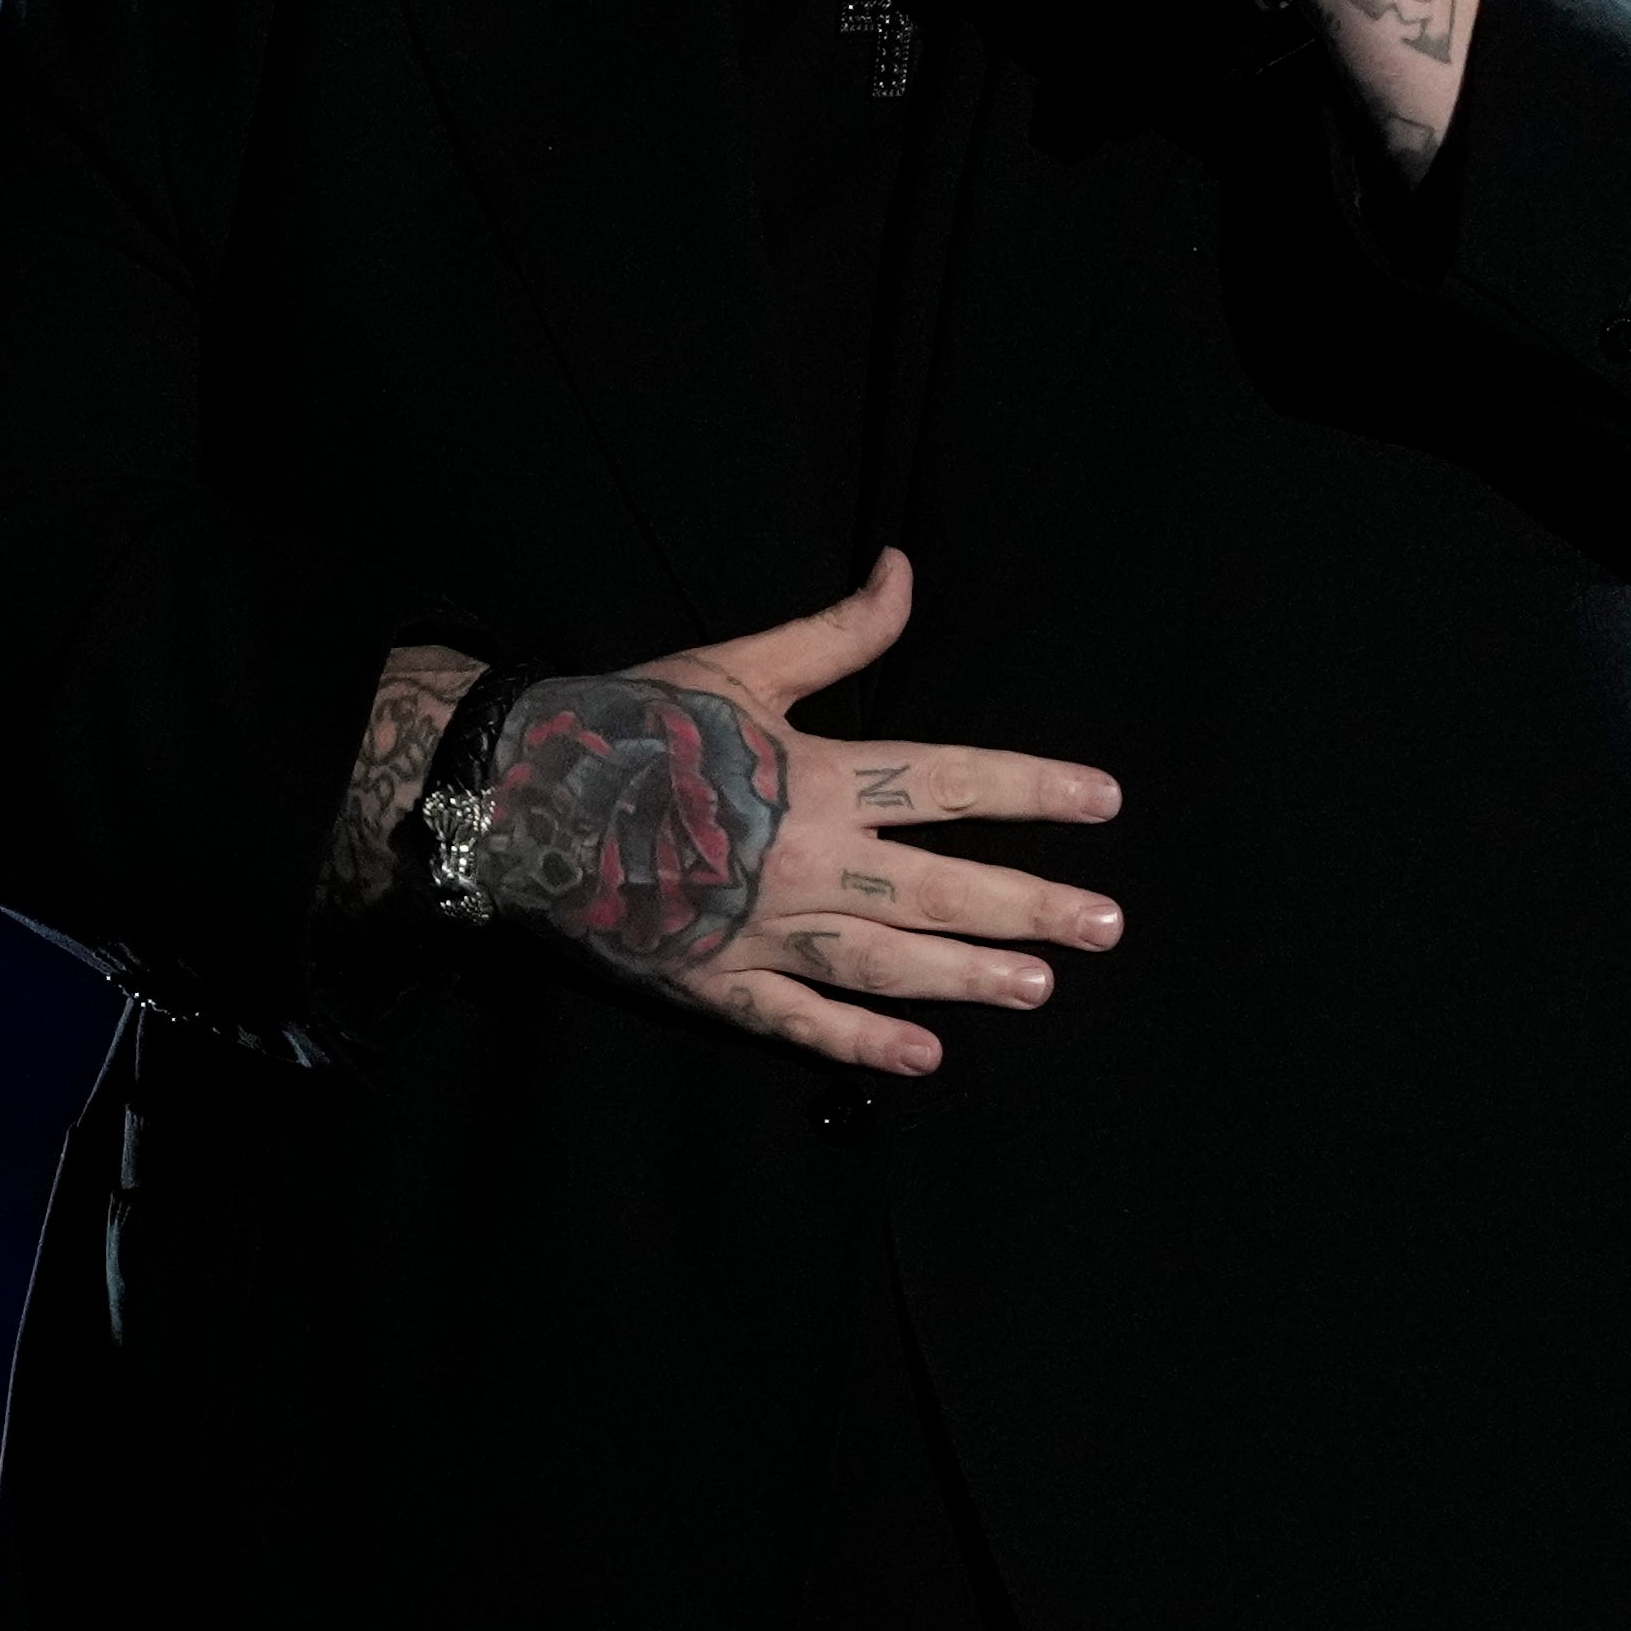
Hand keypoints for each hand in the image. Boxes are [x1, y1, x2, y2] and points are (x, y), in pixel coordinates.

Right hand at [466, 550, 1123, 1076]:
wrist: (523, 798)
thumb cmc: (636, 724)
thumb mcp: (741, 664)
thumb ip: (837, 633)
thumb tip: (906, 570)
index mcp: (818, 776)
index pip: (951, 781)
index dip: (1033, 789)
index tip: (1104, 802)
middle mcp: (806, 860)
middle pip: (941, 888)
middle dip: (1032, 906)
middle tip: (1107, 924)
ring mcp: (765, 930)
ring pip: (890, 964)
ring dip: (971, 977)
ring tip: (1040, 988)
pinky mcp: (719, 983)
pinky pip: (802, 1023)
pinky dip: (863, 1045)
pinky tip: (923, 1060)